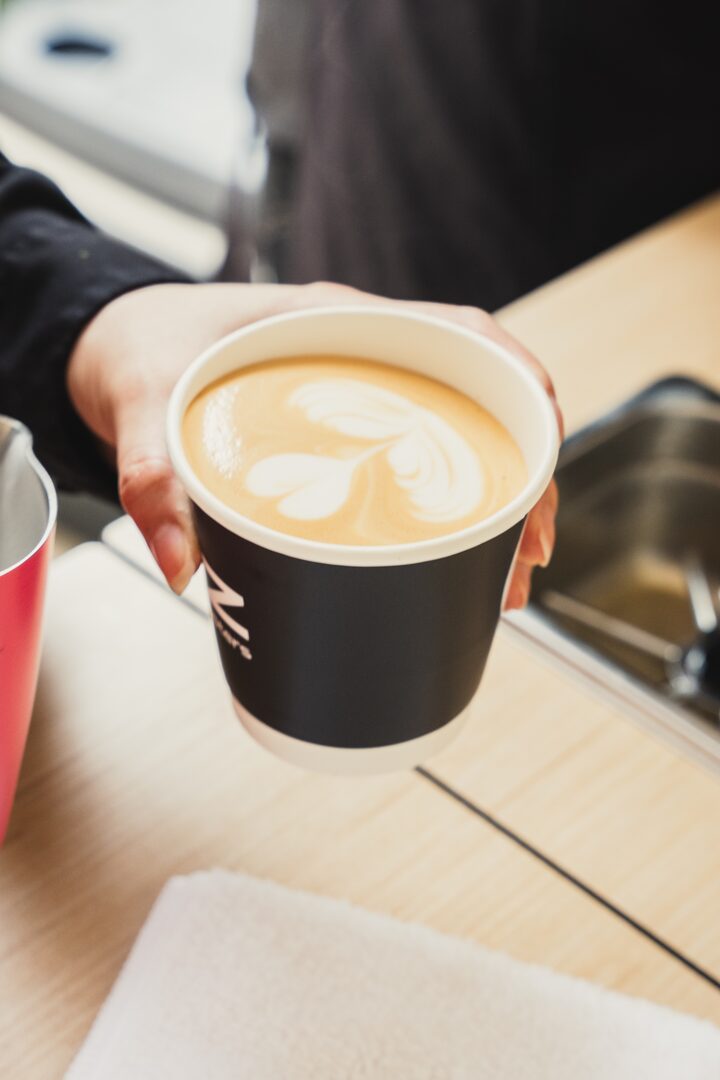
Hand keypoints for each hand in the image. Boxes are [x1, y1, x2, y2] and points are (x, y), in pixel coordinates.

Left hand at [67, 281, 561, 606]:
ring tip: (504, 581)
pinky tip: (447, 564)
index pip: (463, 333)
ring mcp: (358, 394)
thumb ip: (151, 476)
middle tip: (525, 560)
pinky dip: (443, 510)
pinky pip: (414, 462)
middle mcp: (362, 355)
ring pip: (455, 439)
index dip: (522, 384)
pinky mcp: (342, 433)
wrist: (108, 341)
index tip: (546, 453)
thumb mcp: (140, 402)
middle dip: (522, 475)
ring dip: (492, 504)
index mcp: (337, 321)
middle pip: (478, 401)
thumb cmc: (138, 347)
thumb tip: (183, 568)